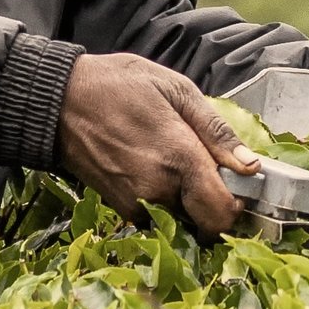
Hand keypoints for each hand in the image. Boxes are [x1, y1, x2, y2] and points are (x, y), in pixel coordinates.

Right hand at [56, 52, 258, 237]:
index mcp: (178, 157)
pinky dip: (163, 201)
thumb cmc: (118, 85)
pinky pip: (156, 215)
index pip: (223, 212)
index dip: (238, 204)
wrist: (58, 101)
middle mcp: (158, 189)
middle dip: (213, 205)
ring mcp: (136, 203)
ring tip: (172, 162)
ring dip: (187, 202)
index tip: (238, 184)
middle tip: (209, 173)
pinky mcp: (120, 208)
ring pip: (181, 220)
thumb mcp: (174, 88)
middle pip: (205, 223)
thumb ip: (215, 130)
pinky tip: (152, 168)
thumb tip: (250, 166)